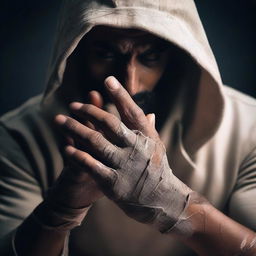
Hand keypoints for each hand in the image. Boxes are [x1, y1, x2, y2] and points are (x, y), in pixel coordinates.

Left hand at [55, 76, 191, 232]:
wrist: (162, 201)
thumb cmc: (158, 171)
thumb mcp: (157, 148)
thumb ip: (150, 130)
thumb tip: (150, 112)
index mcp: (147, 136)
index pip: (132, 110)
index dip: (120, 94)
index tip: (107, 80)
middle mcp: (136, 146)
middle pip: (108, 122)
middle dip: (88, 111)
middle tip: (73, 105)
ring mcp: (124, 164)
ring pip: (95, 140)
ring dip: (75, 128)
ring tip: (59, 120)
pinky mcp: (113, 182)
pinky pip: (90, 164)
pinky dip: (76, 154)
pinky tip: (65, 147)